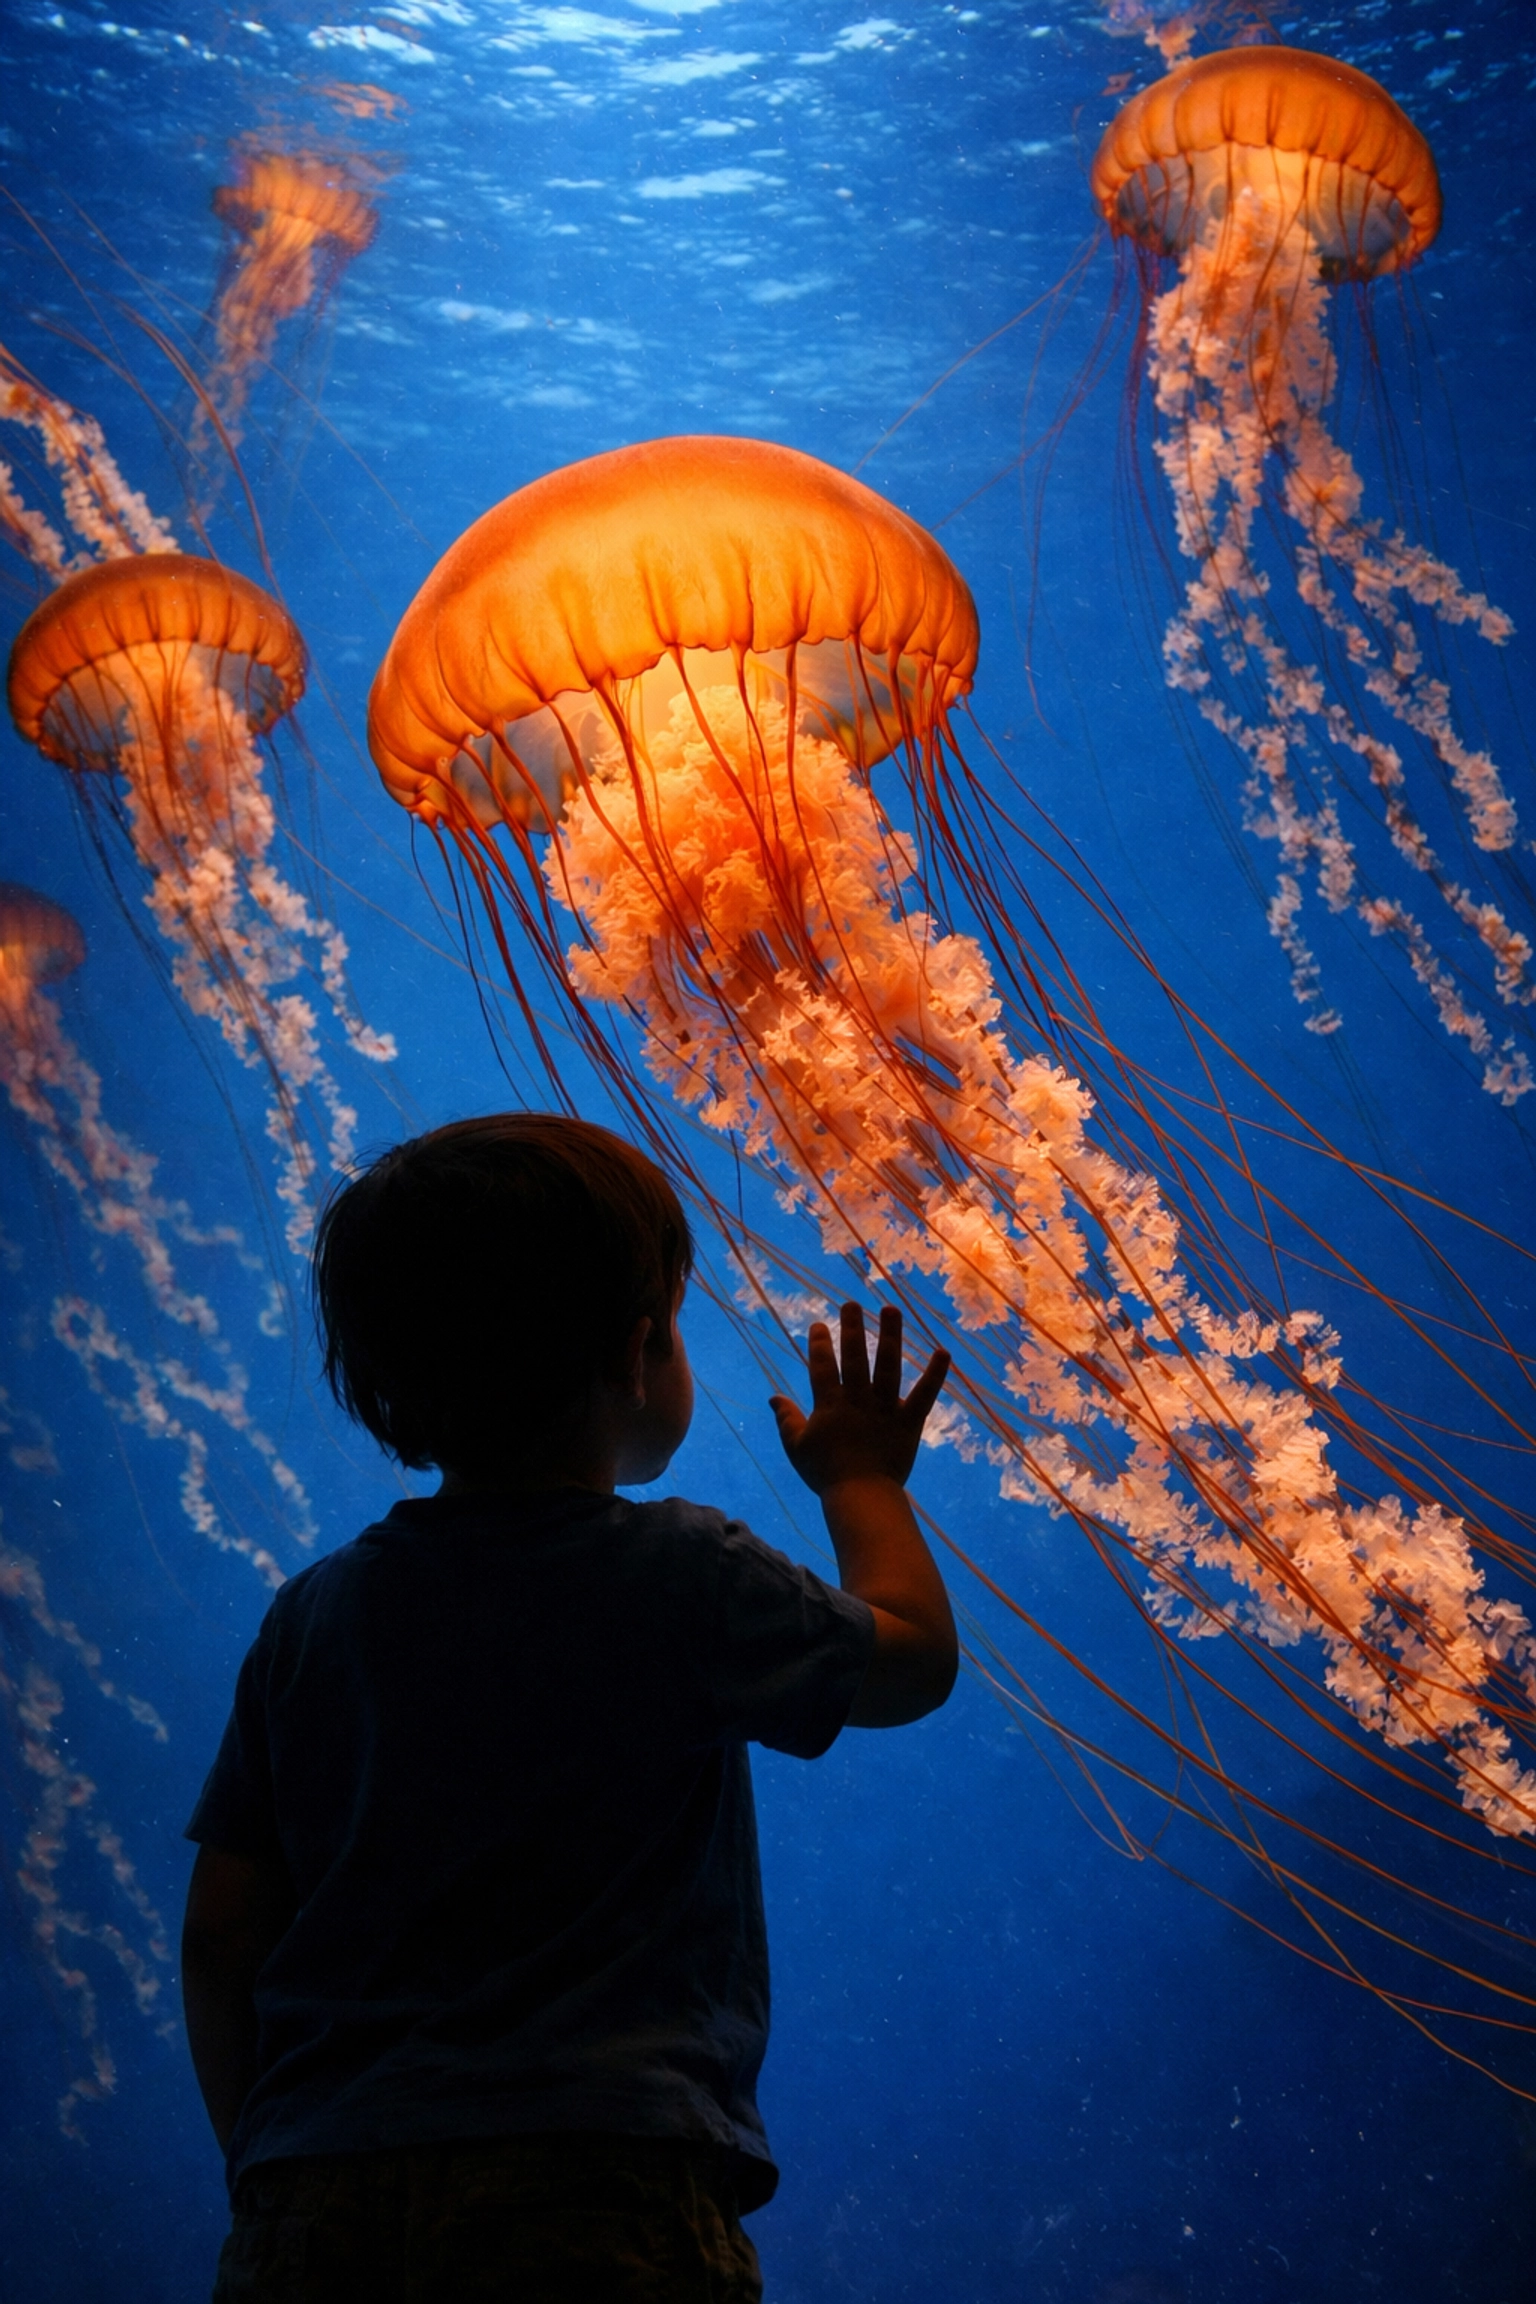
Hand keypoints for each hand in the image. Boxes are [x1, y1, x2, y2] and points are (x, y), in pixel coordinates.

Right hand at [770, 1302, 949, 1497]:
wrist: (861, 1496)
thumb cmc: (825, 1473)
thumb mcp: (797, 1447)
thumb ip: (786, 1419)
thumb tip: (773, 1397)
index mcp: (830, 1405)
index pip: (822, 1367)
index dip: (819, 1344)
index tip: (819, 1325)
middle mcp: (858, 1400)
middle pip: (854, 1357)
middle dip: (852, 1328)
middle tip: (851, 1303)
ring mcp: (885, 1408)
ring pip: (888, 1366)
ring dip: (889, 1336)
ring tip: (890, 1308)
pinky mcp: (909, 1422)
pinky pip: (923, 1395)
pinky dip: (934, 1375)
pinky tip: (943, 1351)